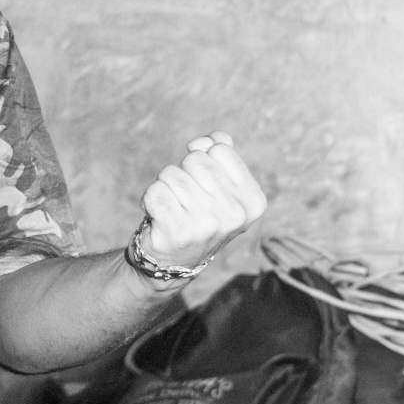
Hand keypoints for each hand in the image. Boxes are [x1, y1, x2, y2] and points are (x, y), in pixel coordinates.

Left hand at [136, 131, 267, 270]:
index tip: (202, 182)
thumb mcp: (219, 185)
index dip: (202, 157)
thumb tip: (204, 141)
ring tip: (172, 209)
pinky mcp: (178, 232)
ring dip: (164, 186)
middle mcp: (235, 214)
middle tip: (184, 199)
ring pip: (171, 174)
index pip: (219, 148)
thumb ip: (219, 152)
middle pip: (194, 159)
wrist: (174, 262)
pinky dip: (149, 200)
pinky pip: (154, 192)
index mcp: (253, 201)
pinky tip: (159, 218)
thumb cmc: (197, 214)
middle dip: (181, 172)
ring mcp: (207, 225)